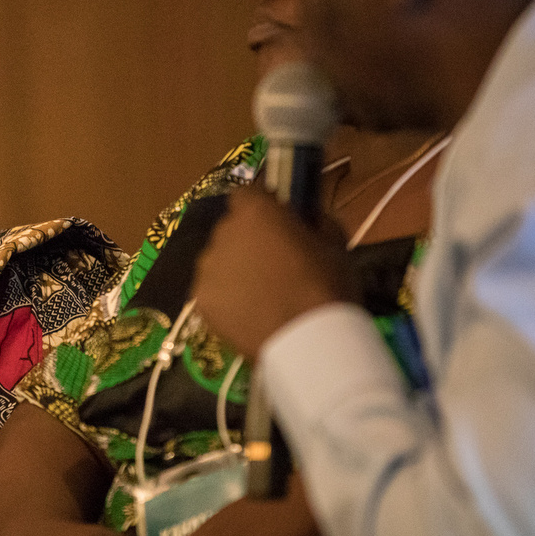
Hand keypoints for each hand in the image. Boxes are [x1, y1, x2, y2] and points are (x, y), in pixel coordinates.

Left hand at [190, 187, 356, 360]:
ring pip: (220, 259)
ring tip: (262, 294)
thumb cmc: (328, 287)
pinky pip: (214, 289)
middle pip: (232, 227)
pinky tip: (250, 312)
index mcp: (255, 212)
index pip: (248, 192)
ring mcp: (207, 268)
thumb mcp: (334, 242)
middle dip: (250, 239)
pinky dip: (227, 296)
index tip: (279, 221)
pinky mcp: (200, 300)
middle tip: (275, 263)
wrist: (309, 343)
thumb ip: (312, 220)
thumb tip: (304, 218)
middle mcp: (223, 233)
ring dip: (236, 268)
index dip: (263, 205)